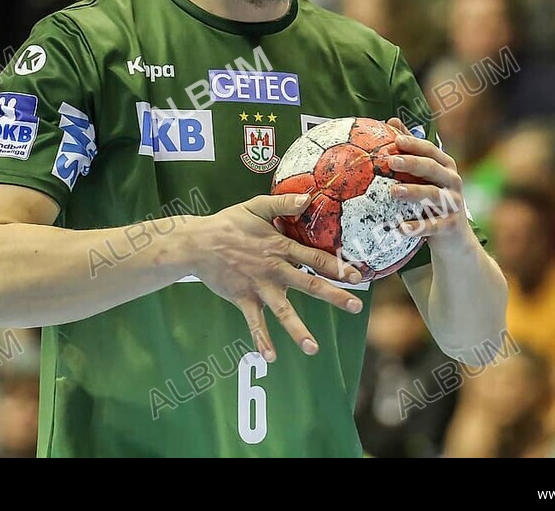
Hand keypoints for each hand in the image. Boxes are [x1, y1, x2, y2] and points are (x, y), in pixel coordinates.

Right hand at [191, 193, 364, 362]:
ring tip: (312, 349)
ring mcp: (259, 286)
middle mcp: (274, 269)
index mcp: (280, 247)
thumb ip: (283, 204)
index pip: (315, 257)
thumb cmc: (228, 223)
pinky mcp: (243, 299)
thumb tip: (309, 198)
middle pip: (309, 284)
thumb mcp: (256, 207)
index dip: (337, 266)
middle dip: (334, 296)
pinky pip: (254, 323)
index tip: (357, 275)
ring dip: (298, 330)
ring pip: (282, 311)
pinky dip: (261, 340)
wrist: (198, 244)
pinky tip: (270, 357)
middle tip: (356, 307)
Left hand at [384, 117, 471, 250]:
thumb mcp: (424, 176)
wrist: (454, 238)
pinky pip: (433, 226)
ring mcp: (453, 204)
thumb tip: (390, 121)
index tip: (396, 139)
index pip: (430, 150)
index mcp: (445, 166)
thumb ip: (410, 150)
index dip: (414, 144)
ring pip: (433, 195)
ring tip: (393, 192)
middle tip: (391, 161)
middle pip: (433, 169)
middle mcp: (452, 182)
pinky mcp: (450, 226)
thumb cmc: (433, 200)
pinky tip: (400, 228)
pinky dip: (417, 227)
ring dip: (413, 192)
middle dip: (413, 163)